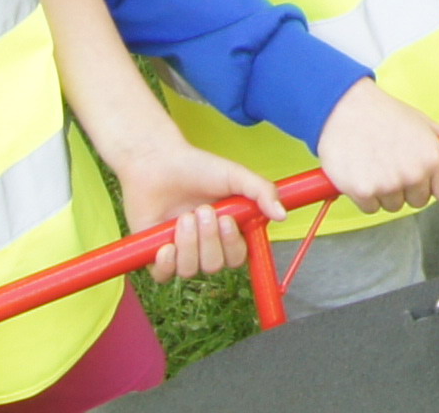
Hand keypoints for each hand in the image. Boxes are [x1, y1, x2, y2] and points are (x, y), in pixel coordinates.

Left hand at [107, 138, 288, 280]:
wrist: (158, 162)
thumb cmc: (196, 167)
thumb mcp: (235, 175)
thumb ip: (262, 191)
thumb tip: (282, 215)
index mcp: (228, 231)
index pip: (239, 256)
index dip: (234, 246)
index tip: (227, 221)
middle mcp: (206, 245)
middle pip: (215, 265)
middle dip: (209, 239)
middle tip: (202, 211)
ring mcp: (181, 252)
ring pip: (191, 269)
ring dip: (188, 243)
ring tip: (184, 216)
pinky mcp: (156, 256)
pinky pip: (164, 275)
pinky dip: (167, 262)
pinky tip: (166, 242)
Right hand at [312, 77, 438, 213]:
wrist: (345, 108)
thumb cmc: (382, 113)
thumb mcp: (420, 121)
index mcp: (432, 157)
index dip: (433, 186)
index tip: (425, 180)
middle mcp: (414, 173)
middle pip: (418, 201)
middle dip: (407, 189)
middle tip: (392, 166)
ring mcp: (388, 184)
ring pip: (393, 205)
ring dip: (384, 192)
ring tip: (375, 164)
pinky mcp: (363, 192)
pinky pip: (370, 207)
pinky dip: (364, 195)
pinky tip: (361, 171)